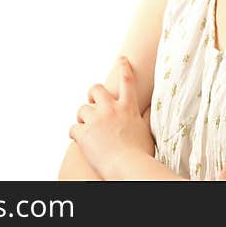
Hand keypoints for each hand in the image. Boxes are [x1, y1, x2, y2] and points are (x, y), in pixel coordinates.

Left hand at [68, 56, 154, 178]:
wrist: (128, 166)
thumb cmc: (141, 154)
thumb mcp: (147, 130)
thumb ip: (147, 117)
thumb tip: (153, 107)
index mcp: (128, 108)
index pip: (126, 81)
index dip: (124, 68)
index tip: (121, 59)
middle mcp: (111, 109)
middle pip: (96, 89)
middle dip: (92, 95)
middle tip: (93, 104)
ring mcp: (96, 119)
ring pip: (82, 109)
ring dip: (83, 118)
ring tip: (89, 131)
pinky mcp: (83, 132)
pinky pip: (73, 128)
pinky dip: (75, 135)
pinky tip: (81, 142)